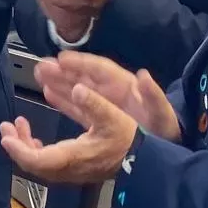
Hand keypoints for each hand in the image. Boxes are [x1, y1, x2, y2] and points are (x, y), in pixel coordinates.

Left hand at [0, 97, 135, 185]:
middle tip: (7, 126)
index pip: (38, 160)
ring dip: (25, 146)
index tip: (6, 135)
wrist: (143, 162)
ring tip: (18, 126)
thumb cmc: (127, 139)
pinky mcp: (74, 169)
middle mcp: (68, 168)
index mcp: (73, 156)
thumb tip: (77, 89)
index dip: (19, 149)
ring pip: (39, 165)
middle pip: (34, 164)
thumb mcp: (113, 117)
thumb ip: (94, 103)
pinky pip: (48, 163)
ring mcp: (71, 171)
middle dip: (17, 144)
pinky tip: (36, 138)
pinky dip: (36, 150)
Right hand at [36, 51, 181, 141]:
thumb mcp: (162, 113)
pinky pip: (79, 107)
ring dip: (59, 82)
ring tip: (39, 74)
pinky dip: (64, 100)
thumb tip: (144, 76)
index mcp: (126, 86)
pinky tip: (49, 93)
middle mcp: (112, 92)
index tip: (62, 58)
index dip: (81, 62)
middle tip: (41, 65)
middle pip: (84, 77)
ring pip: (78, 90)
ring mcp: (105, 104)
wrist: (168, 149)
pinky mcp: (100, 119)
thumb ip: (154, 95)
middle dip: (63, 70)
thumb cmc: (167, 129)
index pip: (100, 70)